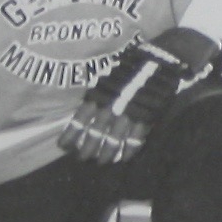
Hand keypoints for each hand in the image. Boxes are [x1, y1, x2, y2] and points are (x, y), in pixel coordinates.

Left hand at [60, 32, 219, 162]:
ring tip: (102, 161)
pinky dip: (130, 149)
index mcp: (99, 95)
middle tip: (83, 158)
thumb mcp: (107, 74)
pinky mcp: (145, 118)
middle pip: (94, 134)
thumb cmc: (130, 64)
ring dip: (107, 153)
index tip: (63, 146)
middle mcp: (110, 107)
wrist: (158, 60)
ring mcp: (128, 114)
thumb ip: (99, 92)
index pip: (80, 120)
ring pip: (113, 140)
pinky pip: (135, 139)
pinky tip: (126, 157)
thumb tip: (88, 106)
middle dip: (87, 148)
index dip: (71, 135)